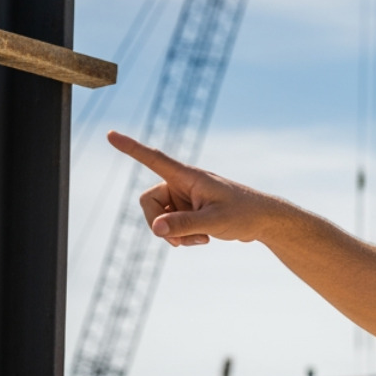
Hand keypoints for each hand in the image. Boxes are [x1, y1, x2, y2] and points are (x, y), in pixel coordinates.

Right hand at [107, 130, 306, 247]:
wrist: (264, 221)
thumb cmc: (244, 213)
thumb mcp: (214, 221)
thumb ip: (185, 225)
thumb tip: (156, 230)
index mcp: (188, 176)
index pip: (154, 159)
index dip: (131, 148)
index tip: (111, 135)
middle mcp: (182, 184)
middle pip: (148, 202)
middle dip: (159, 224)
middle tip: (178, 241)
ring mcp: (184, 198)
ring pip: (159, 217)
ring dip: (174, 233)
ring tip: (199, 240)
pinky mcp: (189, 210)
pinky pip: (171, 225)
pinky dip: (181, 236)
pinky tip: (202, 240)